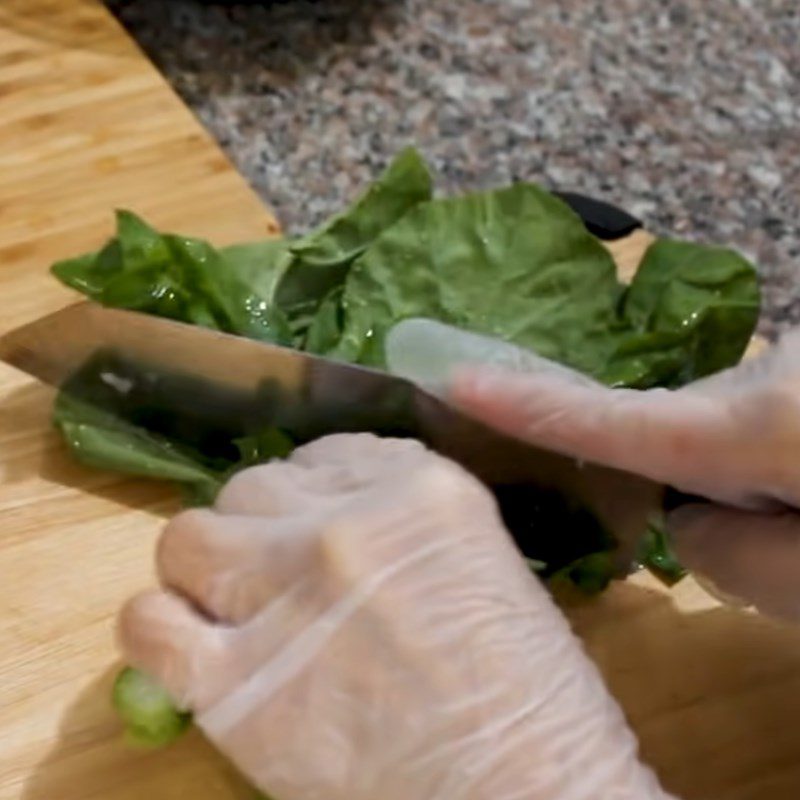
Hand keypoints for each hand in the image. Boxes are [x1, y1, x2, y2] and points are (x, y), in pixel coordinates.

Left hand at [119, 434, 670, 799]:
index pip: (325, 455)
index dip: (312, 492)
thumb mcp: (487, 565)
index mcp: (420, 489)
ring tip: (232, 604)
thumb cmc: (531, 693)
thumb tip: (331, 514)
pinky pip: (150, 627)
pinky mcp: (239, 685)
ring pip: (189, 539)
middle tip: (279, 572)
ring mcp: (286, 599)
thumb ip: (404, 524)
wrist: (526, 794)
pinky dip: (159, 632)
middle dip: (261, 526)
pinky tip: (190, 651)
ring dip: (205, 568)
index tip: (315, 525)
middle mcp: (343, 528)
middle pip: (253, 488)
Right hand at [443, 323, 799, 620]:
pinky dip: (776, 458)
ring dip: (750, 480)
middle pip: (676, 436)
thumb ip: (729, 559)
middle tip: (777, 542)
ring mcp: (793, 362)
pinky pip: (759, 419)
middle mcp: (768, 375)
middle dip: (697, 487)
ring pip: (724, 434)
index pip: (613, 422)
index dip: (525, 407)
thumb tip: (687, 520)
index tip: (455, 382)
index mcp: (764, 425)